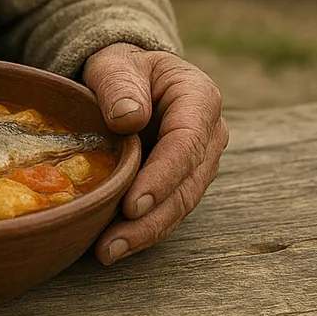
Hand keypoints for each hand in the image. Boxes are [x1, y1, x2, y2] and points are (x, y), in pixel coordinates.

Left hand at [82, 42, 227, 264]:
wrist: (127, 76)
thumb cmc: (121, 67)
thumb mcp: (115, 64)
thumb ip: (121, 86)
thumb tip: (129, 119)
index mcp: (199, 98)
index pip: (186, 144)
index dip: (161, 178)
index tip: (132, 204)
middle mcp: (209, 134)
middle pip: (186, 184)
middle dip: (151, 218)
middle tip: (111, 243)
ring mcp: (200, 161)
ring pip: (179, 204)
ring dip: (145, 231)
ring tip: (107, 251)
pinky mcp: (183, 180)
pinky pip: (167, 208)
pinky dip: (143, 228)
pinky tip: (115, 244)